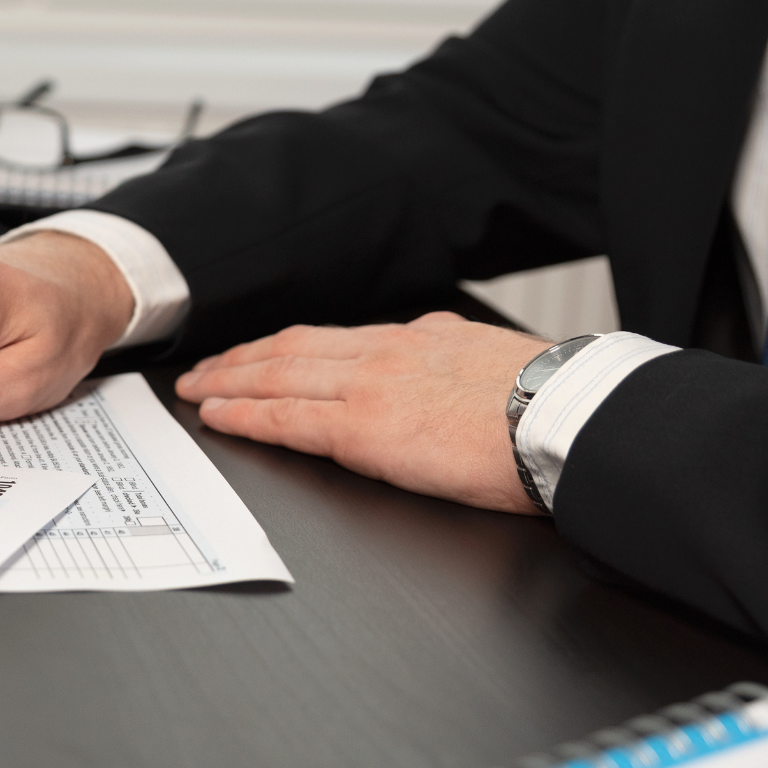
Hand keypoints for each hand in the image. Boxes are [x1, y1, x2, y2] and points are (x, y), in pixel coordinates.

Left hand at [174, 313, 551, 513]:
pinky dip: (245, 414)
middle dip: (244, 358)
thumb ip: (461, 370)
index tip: (265, 354)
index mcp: (425, 338)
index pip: (340, 340)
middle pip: (295, 349)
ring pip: (279, 376)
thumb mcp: (502, 367)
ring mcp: (371, 386)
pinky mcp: (363, 428)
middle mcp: (390, 352)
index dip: (292, 347)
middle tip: (206, 368)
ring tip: (197, 389)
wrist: (570, 418)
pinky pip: (286, 418)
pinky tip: (218, 415)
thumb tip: (452, 383)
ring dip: (230, 381)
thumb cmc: (556, 408)